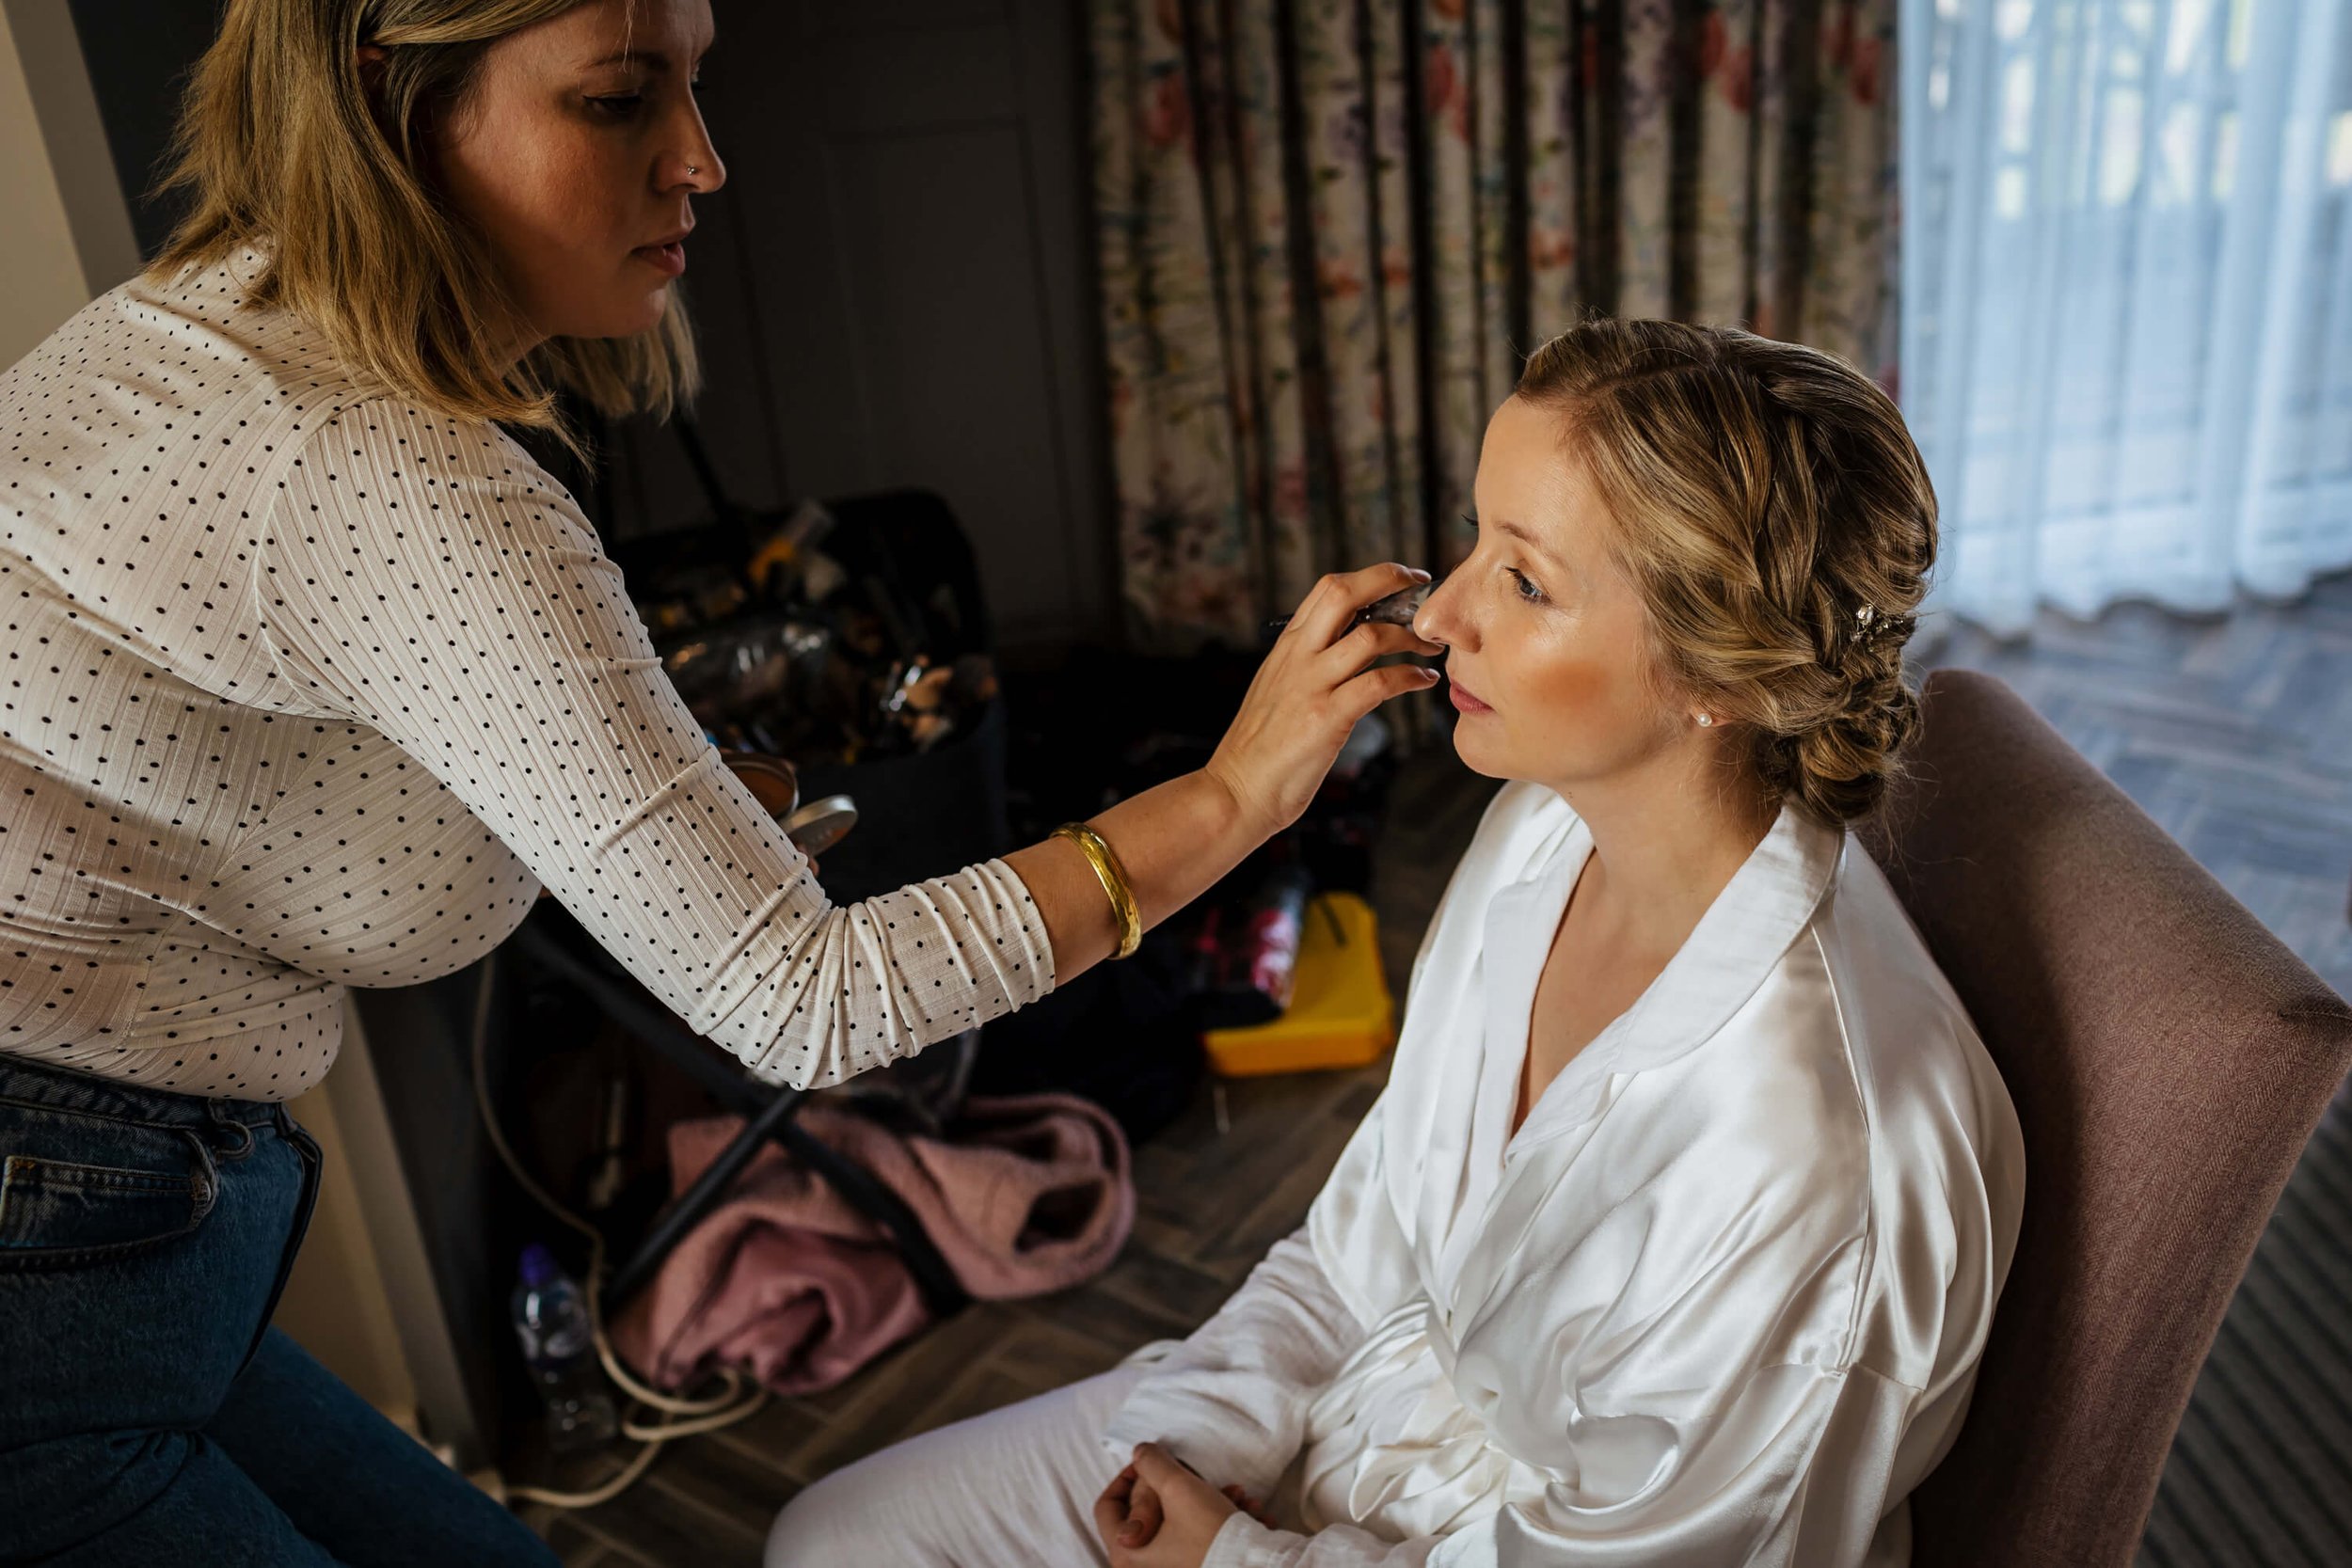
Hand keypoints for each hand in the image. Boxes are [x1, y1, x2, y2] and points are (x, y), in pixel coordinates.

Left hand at [1095, 1442, 1260, 1566]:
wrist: (1258, 1567)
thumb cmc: (1210, 1534)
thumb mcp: (1179, 1488)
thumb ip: (1153, 1463)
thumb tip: (1141, 1453)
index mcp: (1127, 1554)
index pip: (1107, 1505)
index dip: (1128, 1475)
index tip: (1153, 1461)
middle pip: (1148, 1511)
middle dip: (1181, 1486)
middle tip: (1201, 1476)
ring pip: (1180, 1521)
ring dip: (1208, 1501)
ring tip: (1237, 1494)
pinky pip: (1199, 1539)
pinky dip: (1220, 1521)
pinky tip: (1250, 1512)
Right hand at [1204, 564, 1442, 838]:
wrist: (1235, 790)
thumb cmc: (1260, 749)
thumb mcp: (1277, 689)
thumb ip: (1306, 665)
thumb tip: (1346, 648)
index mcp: (1286, 647)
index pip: (1328, 589)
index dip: (1370, 577)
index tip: (1400, 580)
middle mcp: (1298, 657)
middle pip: (1344, 594)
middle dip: (1389, 580)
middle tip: (1422, 588)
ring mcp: (1311, 685)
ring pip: (1369, 637)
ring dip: (1410, 637)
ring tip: (1430, 647)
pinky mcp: (1326, 718)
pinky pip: (1379, 683)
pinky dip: (1410, 677)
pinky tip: (1424, 681)